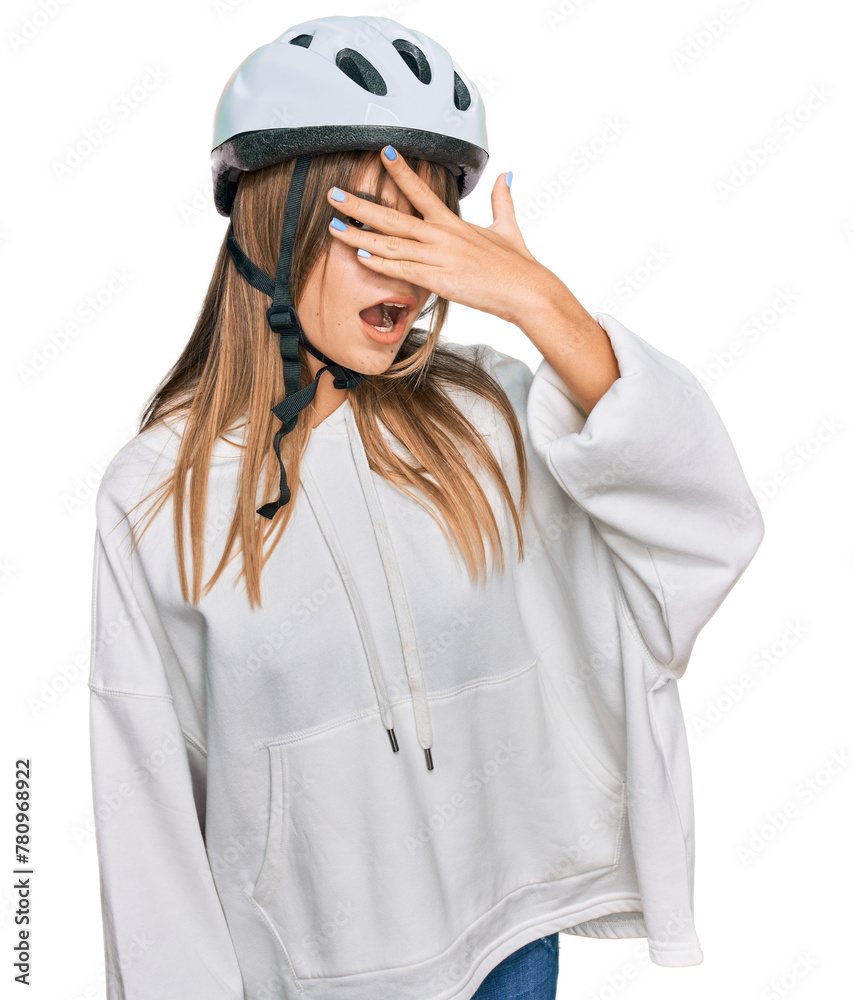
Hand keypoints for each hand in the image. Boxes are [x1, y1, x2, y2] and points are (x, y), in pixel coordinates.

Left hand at [324, 146, 548, 325]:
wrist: (527, 290)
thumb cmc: (517, 263)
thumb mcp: (508, 227)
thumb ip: (502, 200)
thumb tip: (506, 175)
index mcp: (453, 223)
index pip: (420, 189)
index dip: (400, 169)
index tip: (382, 151)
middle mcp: (441, 236)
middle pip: (392, 217)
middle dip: (360, 205)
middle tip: (334, 194)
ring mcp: (438, 258)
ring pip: (390, 244)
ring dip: (359, 236)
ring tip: (334, 226)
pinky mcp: (439, 281)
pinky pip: (402, 270)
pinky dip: (380, 263)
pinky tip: (361, 256)